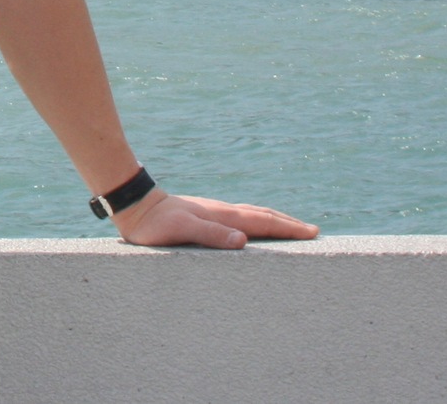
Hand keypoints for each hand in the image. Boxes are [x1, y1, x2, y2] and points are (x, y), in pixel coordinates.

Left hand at [112, 189, 318, 247]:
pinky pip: (240, 218)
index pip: (263, 221)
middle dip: (288, 223)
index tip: (312, 233)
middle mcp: (222, 211)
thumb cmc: (156, 224)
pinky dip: (256, 222)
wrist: (135, 205)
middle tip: (311, 231)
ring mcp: (214, 211)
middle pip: (262, 215)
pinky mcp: (205, 215)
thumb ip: (211, 234)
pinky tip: (252, 228)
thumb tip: (243, 240)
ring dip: (274, 220)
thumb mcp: (182, 231)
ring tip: (290, 228)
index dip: (288, 228)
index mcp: (222, 215)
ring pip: (251, 214)